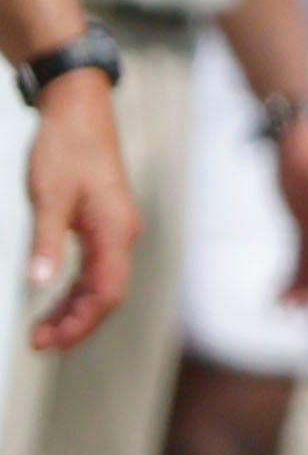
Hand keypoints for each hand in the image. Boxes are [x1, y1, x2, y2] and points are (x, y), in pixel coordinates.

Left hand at [21, 75, 135, 353]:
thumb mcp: (48, 196)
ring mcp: (114, 231)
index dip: (82, 322)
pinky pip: (93, 268)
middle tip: (39, 344)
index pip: (108, 292)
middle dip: (76, 323)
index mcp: (115, 231)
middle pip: (107, 295)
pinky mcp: (102, 224)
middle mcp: (122, 236)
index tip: (51, 342)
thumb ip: (46, 242)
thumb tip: (37, 284)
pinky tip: (54, 300)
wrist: (78, 110)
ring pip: (100, 284)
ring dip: (74, 310)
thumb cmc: (65, 148)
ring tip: (41, 330)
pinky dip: (75, 289)